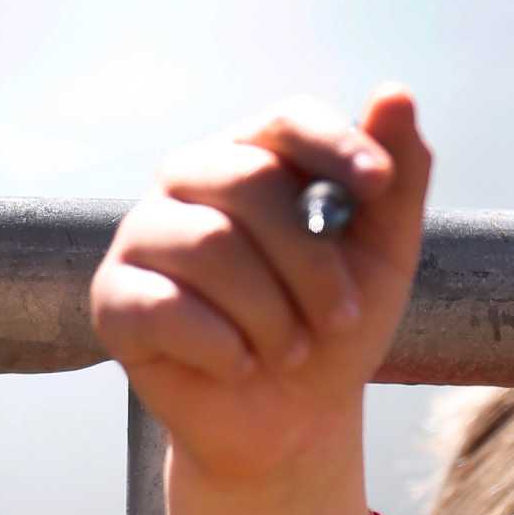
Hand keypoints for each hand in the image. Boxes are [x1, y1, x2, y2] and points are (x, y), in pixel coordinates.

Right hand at [89, 86, 431, 485]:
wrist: (292, 421)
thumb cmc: (332, 330)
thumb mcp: (382, 263)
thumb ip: (395, 187)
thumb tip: (397, 93)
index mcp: (256, 160)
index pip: (288, 120)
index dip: (335, 145)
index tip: (378, 184)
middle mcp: (191, 182)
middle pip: (250, 182)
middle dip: (313, 265)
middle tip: (343, 322)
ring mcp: (145, 236)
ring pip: (211, 246)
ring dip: (275, 318)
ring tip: (290, 353)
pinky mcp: (116, 298)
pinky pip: (170, 308)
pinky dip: (226, 350)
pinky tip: (240, 367)